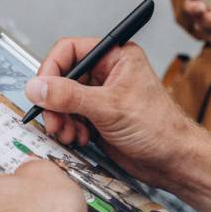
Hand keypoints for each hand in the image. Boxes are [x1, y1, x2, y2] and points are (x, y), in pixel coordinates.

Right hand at [25, 39, 200, 192]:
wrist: (173, 160)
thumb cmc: (159, 127)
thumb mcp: (110, 107)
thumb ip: (70, 96)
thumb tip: (37, 86)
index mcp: (115, 56)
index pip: (70, 50)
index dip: (51, 69)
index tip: (41, 90)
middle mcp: (107, 73)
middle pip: (62, 78)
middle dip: (55, 102)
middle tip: (54, 120)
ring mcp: (101, 96)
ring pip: (62, 100)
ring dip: (61, 119)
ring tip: (69, 133)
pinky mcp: (97, 117)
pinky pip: (70, 118)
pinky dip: (68, 129)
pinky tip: (79, 139)